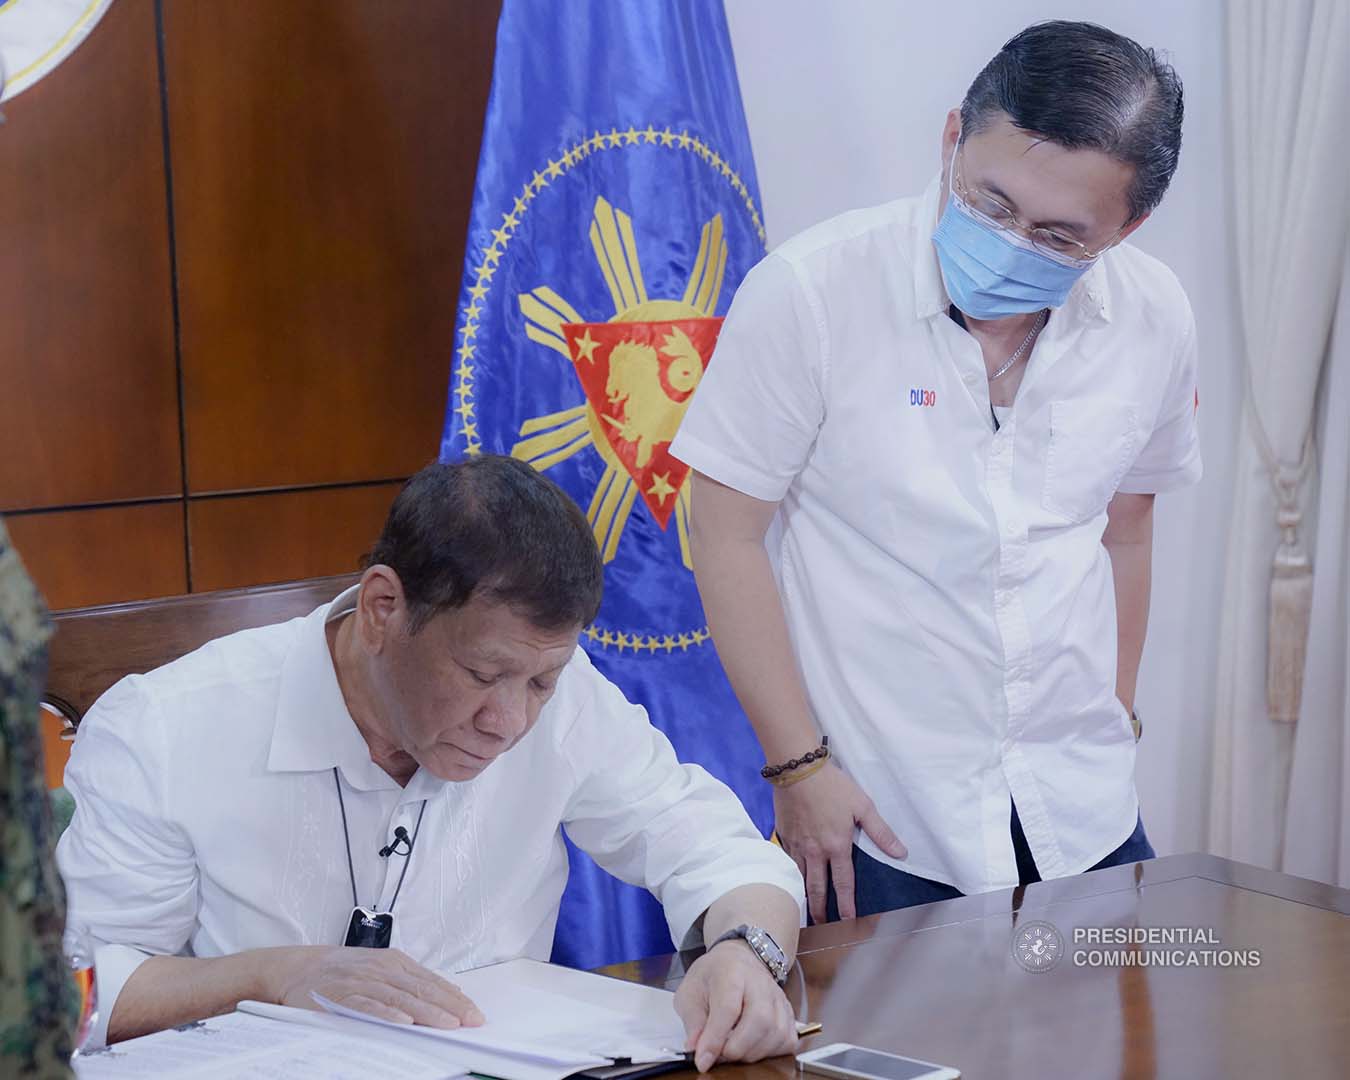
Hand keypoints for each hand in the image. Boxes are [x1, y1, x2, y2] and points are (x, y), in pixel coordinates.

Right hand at [263, 946, 484, 1028]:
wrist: (297, 968)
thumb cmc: (342, 971)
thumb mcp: (379, 967)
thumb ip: (409, 980)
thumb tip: (449, 994)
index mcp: (394, 962)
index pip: (431, 981)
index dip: (454, 998)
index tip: (475, 1013)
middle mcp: (381, 969)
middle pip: (422, 989)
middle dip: (449, 1007)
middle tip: (471, 1021)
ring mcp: (362, 981)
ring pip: (401, 998)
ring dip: (426, 1012)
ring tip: (448, 1024)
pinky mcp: (342, 995)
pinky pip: (368, 1006)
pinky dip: (387, 1014)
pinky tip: (404, 1022)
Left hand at [675, 940, 797, 1071]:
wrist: (737, 962)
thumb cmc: (712, 977)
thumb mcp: (690, 992)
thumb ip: (693, 1022)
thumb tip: (697, 1051)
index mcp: (731, 971)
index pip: (728, 1008)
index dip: (715, 1039)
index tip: (703, 1060)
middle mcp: (760, 982)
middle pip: (760, 1020)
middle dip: (737, 1048)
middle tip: (719, 1055)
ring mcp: (778, 997)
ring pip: (777, 1033)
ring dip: (753, 1053)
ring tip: (733, 1050)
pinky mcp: (789, 1012)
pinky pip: (788, 1040)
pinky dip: (770, 1053)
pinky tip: (752, 1048)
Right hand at [774, 762, 906, 922]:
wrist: (797, 768)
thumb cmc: (832, 785)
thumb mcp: (862, 806)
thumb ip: (881, 832)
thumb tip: (900, 852)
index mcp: (836, 846)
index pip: (843, 882)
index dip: (847, 903)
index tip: (848, 919)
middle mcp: (815, 851)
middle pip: (817, 887)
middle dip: (820, 909)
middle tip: (821, 923)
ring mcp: (796, 844)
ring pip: (800, 876)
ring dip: (805, 894)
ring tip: (806, 907)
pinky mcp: (783, 834)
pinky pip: (788, 859)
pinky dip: (792, 872)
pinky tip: (793, 876)